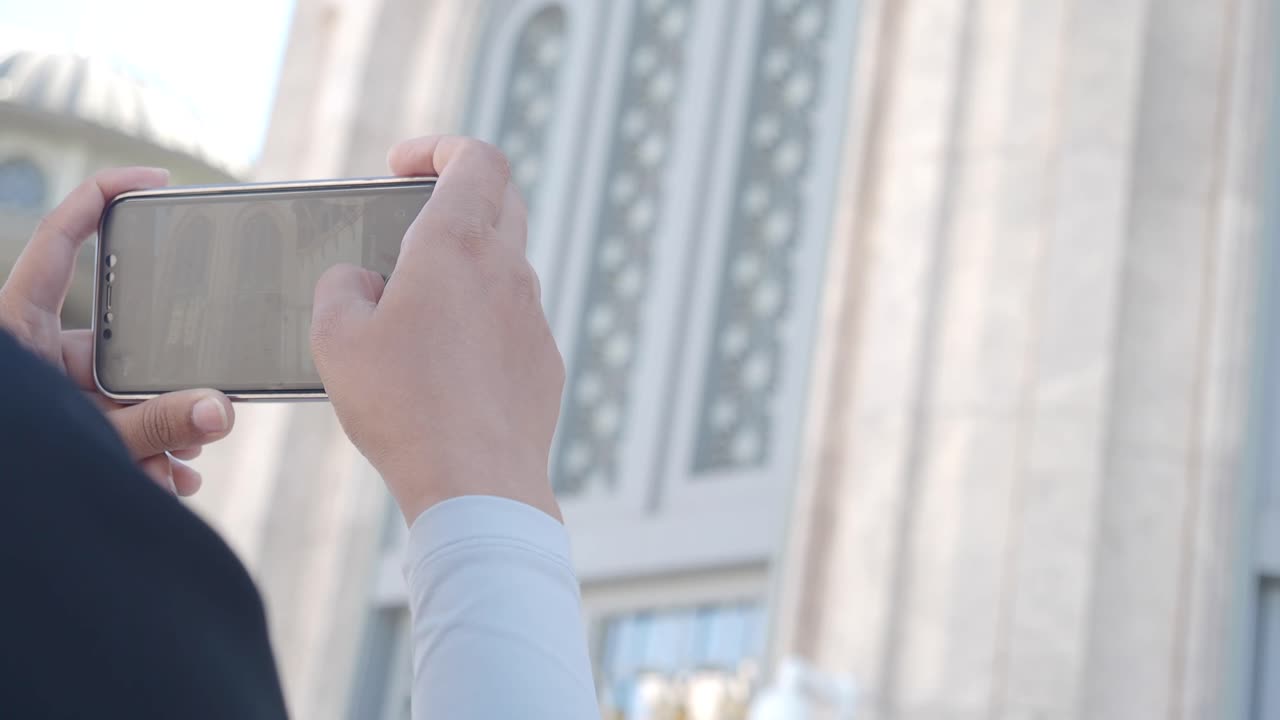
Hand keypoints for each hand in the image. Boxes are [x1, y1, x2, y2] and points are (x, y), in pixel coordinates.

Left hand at [0, 167, 235, 495]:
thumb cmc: (12, 462)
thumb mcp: (84, 440)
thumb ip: (154, 426)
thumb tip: (223, 409)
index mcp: (18, 325)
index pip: (64, 236)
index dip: (104, 193)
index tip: (157, 179)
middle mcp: (34, 351)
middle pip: (117, 341)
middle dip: (167, 382)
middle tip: (210, 407)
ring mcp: (48, 390)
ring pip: (120, 394)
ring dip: (160, 430)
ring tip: (185, 464)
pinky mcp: (61, 427)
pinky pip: (112, 428)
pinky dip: (146, 454)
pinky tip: (173, 482)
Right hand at [311, 136, 563, 523]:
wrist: (476, 483)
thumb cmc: (403, 407)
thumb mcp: (336, 337)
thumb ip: (341, 286)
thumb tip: (360, 280)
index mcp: (457, 245)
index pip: (476, 157)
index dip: (438, 148)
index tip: (400, 169)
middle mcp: (507, 271)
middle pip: (502, 200)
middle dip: (458, 194)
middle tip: (412, 222)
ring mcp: (533, 317)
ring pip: (508, 264)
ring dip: (468, 265)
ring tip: (417, 303)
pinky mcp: (544, 361)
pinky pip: (515, 320)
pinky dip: (483, 319)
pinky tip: (446, 362)